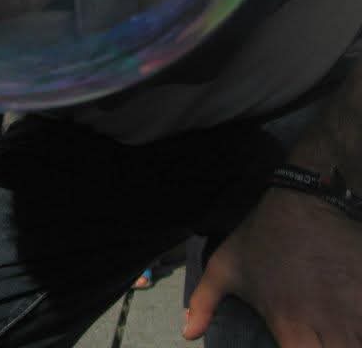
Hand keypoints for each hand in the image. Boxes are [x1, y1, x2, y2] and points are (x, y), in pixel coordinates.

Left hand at [184, 186, 361, 345]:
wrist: (304, 198)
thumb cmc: (261, 235)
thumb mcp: (225, 265)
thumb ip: (204, 302)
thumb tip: (187, 333)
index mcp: (290, 324)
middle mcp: (326, 323)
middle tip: (316, 339)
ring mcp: (354, 308)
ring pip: (360, 340)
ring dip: (350, 339)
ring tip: (336, 332)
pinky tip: (352, 323)